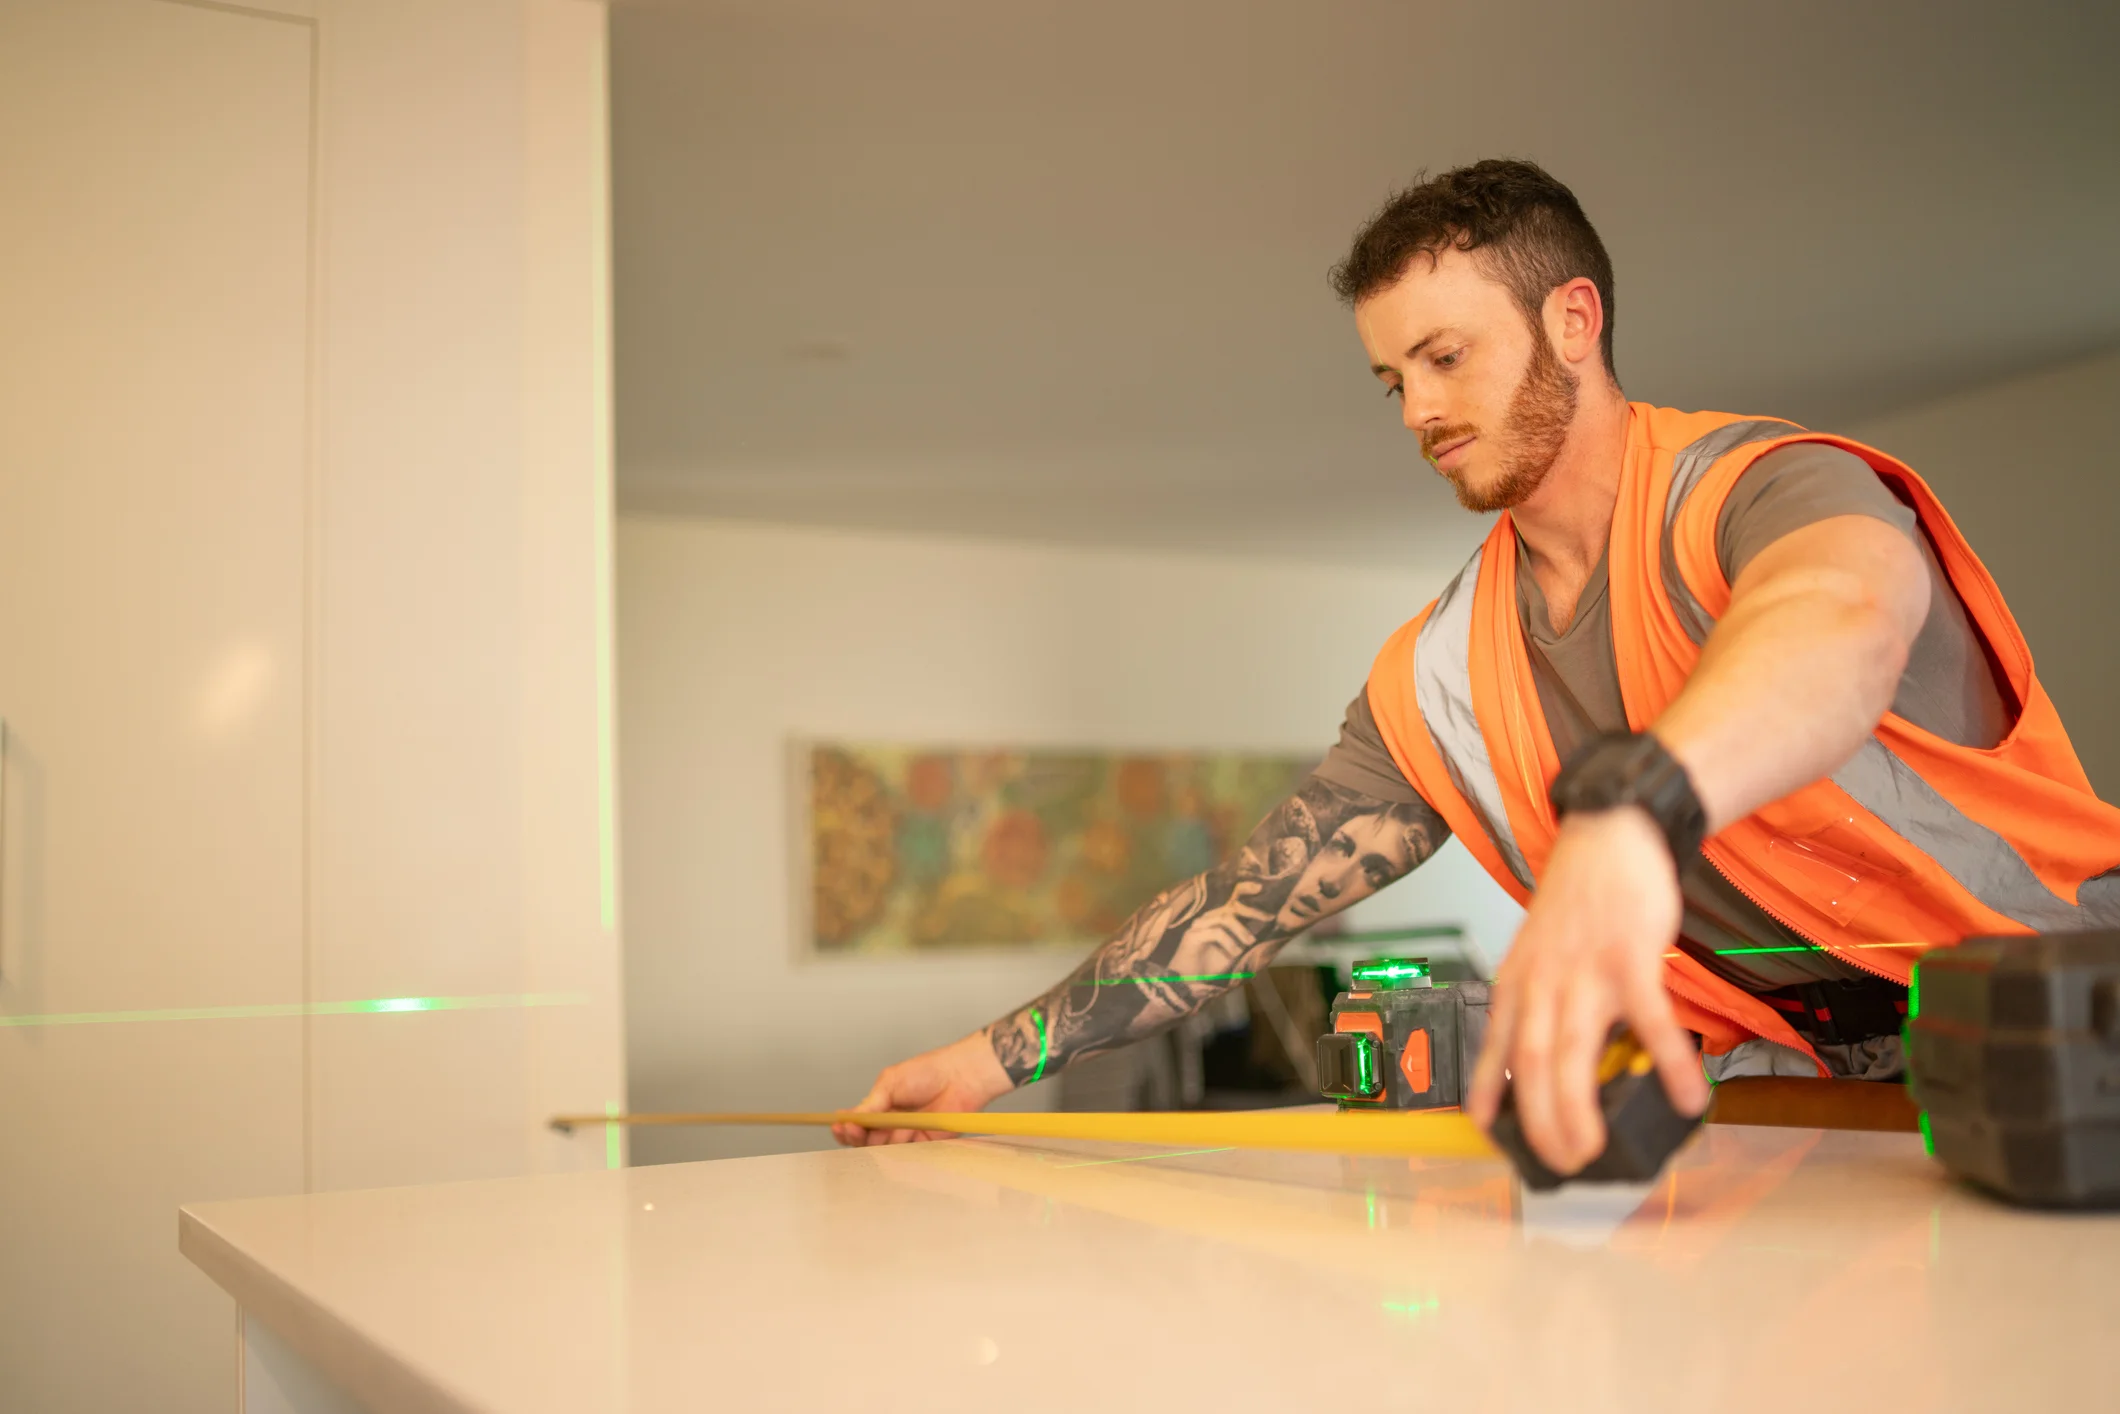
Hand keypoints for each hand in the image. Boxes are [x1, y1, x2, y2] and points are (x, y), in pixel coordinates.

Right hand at [833, 1031, 1013, 1146]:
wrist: (961, 1077)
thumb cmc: (928, 1072)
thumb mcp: (892, 1081)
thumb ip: (873, 1103)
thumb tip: (852, 1117)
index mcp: (881, 1105)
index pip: (857, 1122)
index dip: (846, 1127)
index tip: (839, 1127)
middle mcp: (892, 1123)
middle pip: (867, 1140)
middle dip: (860, 1137)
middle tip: (856, 1131)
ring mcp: (907, 1134)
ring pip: (885, 1149)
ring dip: (885, 1139)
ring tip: (898, 1123)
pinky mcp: (924, 1145)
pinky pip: (908, 1155)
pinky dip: (903, 1150)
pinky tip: (906, 1137)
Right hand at [1172, 880, 1274, 972]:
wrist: (1189, 981)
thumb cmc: (1211, 966)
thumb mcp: (1234, 951)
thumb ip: (1244, 939)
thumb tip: (1265, 930)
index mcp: (1217, 919)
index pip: (1231, 899)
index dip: (1245, 889)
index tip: (1260, 888)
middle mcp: (1208, 918)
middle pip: (1231, 907)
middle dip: (1251, 912)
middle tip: (1267, 919)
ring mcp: (1199, 925)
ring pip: (1224, 918)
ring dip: (1241, 930)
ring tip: (1250, 943)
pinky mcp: (1193, 936)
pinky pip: (1215, 933)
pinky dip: (1229, 942)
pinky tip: (1235, 953)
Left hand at [1465, 806, 1709, 1174]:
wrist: (1609, 836)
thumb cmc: (1578, 903)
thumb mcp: (1538, 953)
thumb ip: (1540, 1003)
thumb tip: (1553, 1061)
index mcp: (1517, 982)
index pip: (1494, 1048)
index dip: (1486, 1092)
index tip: (1484, 1131)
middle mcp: (1542, 982)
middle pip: (1531, 1064)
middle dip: (1540, 1122)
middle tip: (1560, 1162)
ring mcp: (1584, 972)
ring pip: (1573, 1052)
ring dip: (1581, 1110)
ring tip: (1594, 1152)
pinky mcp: (1631, 959)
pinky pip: (1651, 1021)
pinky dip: (1669, 1063)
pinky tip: (1687, 1097)